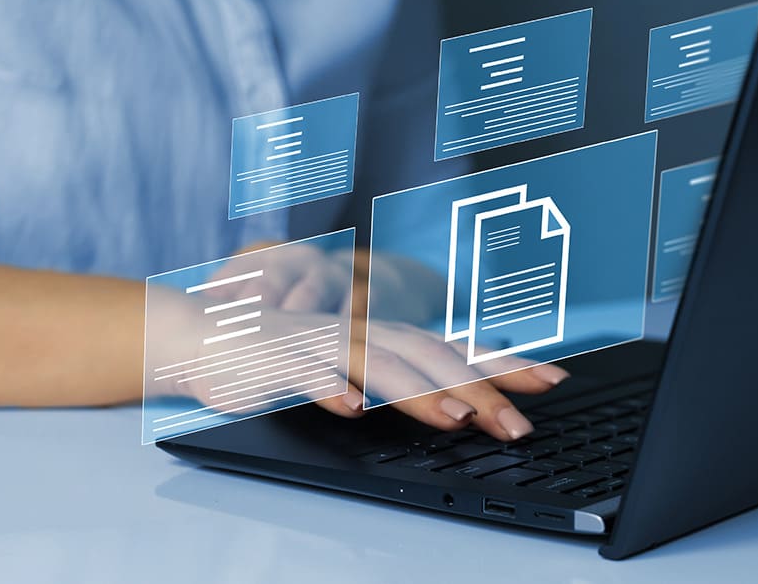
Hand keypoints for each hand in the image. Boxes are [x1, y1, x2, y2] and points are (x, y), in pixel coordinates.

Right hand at [146, 242, 567, 440]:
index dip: (505, 364)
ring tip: (457, 420)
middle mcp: (360, 333)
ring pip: (379, 365)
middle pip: (430, 358)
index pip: (455, 348)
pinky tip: (349, 410)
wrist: (205, 332)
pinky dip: (329, 389)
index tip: (552, 382)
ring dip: (420, 393)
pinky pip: (306, 373)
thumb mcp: (348, 366)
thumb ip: (395, 378)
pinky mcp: (278, 357)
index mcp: (383, 335)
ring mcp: (321, 343)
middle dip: (480, 390)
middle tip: (520, 425)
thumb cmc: (283, 355)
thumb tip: (456, 404)